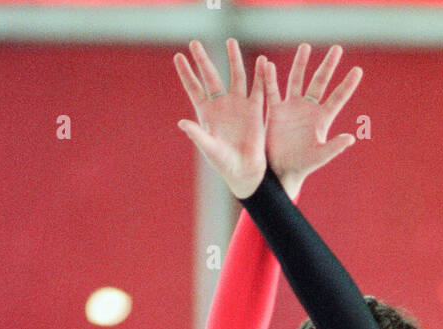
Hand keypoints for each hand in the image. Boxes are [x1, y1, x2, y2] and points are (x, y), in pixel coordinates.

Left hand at [174, 39, 266, 198]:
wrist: (246, 173)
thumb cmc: (225, 164)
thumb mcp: (210, 149)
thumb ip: (197, 135)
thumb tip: (182, 123)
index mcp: (207, 113)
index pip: (194, 88)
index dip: (186, 73)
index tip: (178, 56)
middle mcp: (222, 105)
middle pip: (211, 76)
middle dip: (203, 60)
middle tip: (194, 43)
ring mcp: (239, 105)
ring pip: (236, 76)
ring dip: (234, 59)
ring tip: (231, 41)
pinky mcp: (255, 110)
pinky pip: (258, 88)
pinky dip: (261, 76)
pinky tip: (263, 62)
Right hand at [263, 44, 361, 193]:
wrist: (281, 172)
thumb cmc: (302, 166)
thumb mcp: (319, 157)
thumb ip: (334, 147)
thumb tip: (351, 138)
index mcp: (322, 119)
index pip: (338, 98)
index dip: (347, 84)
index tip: (358, 70)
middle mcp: (309, 109)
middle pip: (320, 82)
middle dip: (328, 65)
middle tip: (337, 48)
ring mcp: (292, 108)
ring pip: (297, 80)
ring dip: (301, 63)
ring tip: (305, 46)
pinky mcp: (276, 111)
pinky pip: (273, 91)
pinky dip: (270, 78)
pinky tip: (268, 65)